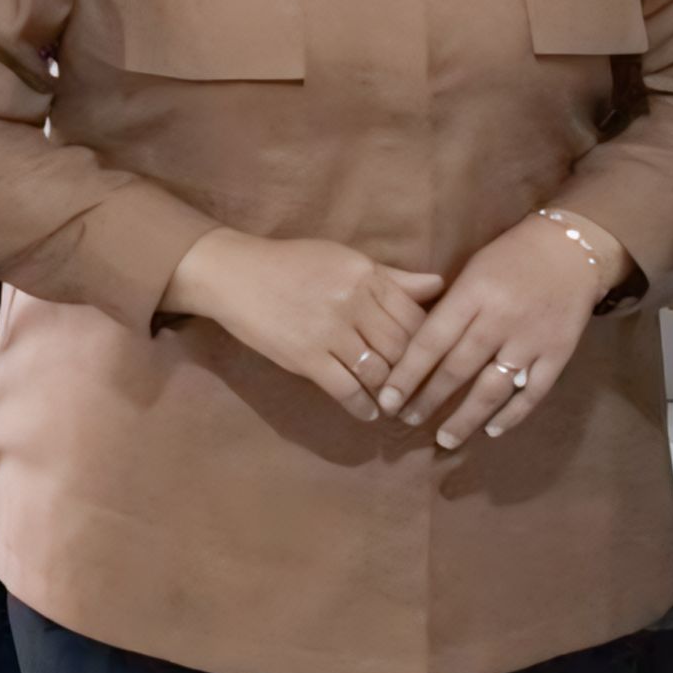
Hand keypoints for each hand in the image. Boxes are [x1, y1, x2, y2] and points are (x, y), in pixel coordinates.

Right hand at [163, 230, 443, 424]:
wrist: (234, 274)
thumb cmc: (291, 263)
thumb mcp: (344, 259)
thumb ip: (392, 276)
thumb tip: (438, 284)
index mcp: (366, 275)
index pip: (415, 316)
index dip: (429, 342)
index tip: (431, 359)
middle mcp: (353, 302)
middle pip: (401, 348)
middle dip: (413, 372)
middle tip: (420, 390)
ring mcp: (329, 332)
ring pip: (378, 372)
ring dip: (391, 393)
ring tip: (397, 404)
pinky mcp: (306, 358)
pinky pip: (346, 390)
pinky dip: (363, 406)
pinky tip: (369, 412)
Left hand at [377, 212, 608, 448]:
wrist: (570, 250)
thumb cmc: (509, 258)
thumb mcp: (471, 270)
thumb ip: (447, 306)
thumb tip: (414, 347)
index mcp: (472, 294)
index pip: (430, 341)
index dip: (407, 374)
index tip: (387, 399)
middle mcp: (500, 319)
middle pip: (458, 368)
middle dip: (428, 399)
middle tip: (406, 421)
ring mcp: (531, 340)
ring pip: (493, 388)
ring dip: (466, 418)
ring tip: (444, 439)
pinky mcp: (558, 354)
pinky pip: (532, 393)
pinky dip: (512, 415)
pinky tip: (491, 430)